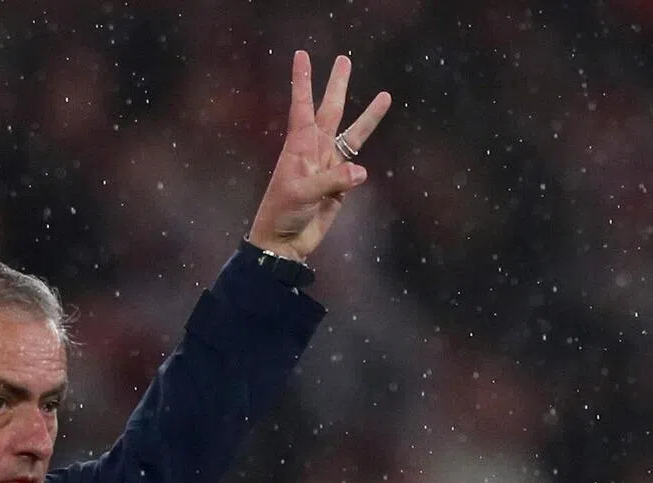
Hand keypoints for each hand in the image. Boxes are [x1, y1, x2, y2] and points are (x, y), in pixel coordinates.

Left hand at [248, 51, 391, 260]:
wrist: (284, 243)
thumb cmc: (282, 212)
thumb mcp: (302, 193)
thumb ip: (332, 180)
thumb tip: (361, 171)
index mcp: (298, 146)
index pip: (302, 106)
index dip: (302, 81)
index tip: (301, 55)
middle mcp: (314, 151)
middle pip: (330, 112)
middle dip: (337, 86)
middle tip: (344, 59)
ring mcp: (328, 168)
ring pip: (351, 137)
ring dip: (367, 118)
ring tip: (385, 96)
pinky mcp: (339, 187)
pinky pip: (353, 172)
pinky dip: (358, 171)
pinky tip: (360, 173)